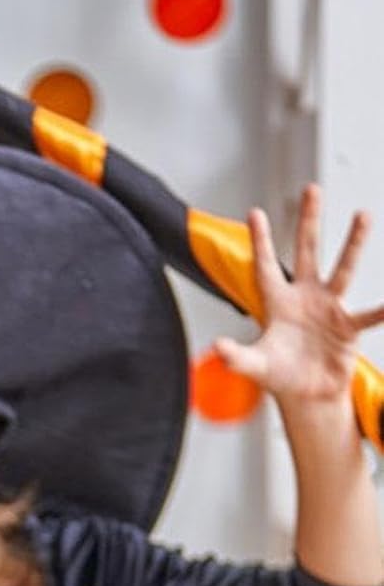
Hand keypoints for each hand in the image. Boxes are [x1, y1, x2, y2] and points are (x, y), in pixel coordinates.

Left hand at [215, 184, 383, 407]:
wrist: (307, 395)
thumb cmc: (280, 376)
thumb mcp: (255, 366)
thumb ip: (237, 357)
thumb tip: (218, 347)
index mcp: (278, 305)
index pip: (265, 268)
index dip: (261, 242)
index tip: (255, 213)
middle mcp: (305, 298)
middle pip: (306, 252)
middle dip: (308, 222)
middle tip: (311, 190)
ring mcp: (330, 309)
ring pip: (342, 269)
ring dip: (352, 244)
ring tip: (362, 215)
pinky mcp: (349, 327)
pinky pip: (370, 314)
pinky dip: (383, 309)